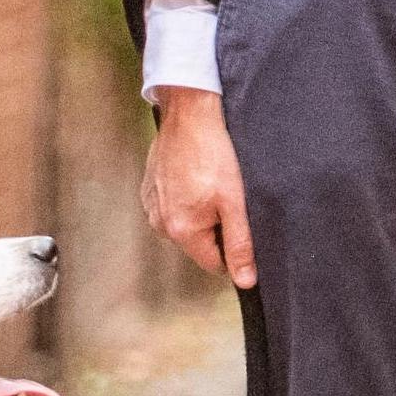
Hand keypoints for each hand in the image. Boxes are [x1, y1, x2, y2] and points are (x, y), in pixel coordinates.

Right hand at [142, 88, 255, 287]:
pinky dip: (186, 198)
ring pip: (186, 225)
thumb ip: (240, 244)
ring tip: (211, 184)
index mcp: (183, 232)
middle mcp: (161, 224)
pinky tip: (196, 176)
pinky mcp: (150, 189)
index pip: (214, 264)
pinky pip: (173, 206)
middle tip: (228, 199)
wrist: (188, 115)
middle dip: (216, 228)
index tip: (241, 226)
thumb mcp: (235, 202)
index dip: (234, 251)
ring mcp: (152, 206)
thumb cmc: (212, 154)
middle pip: (198, 244)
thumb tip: (246, 280)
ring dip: (201, 213)